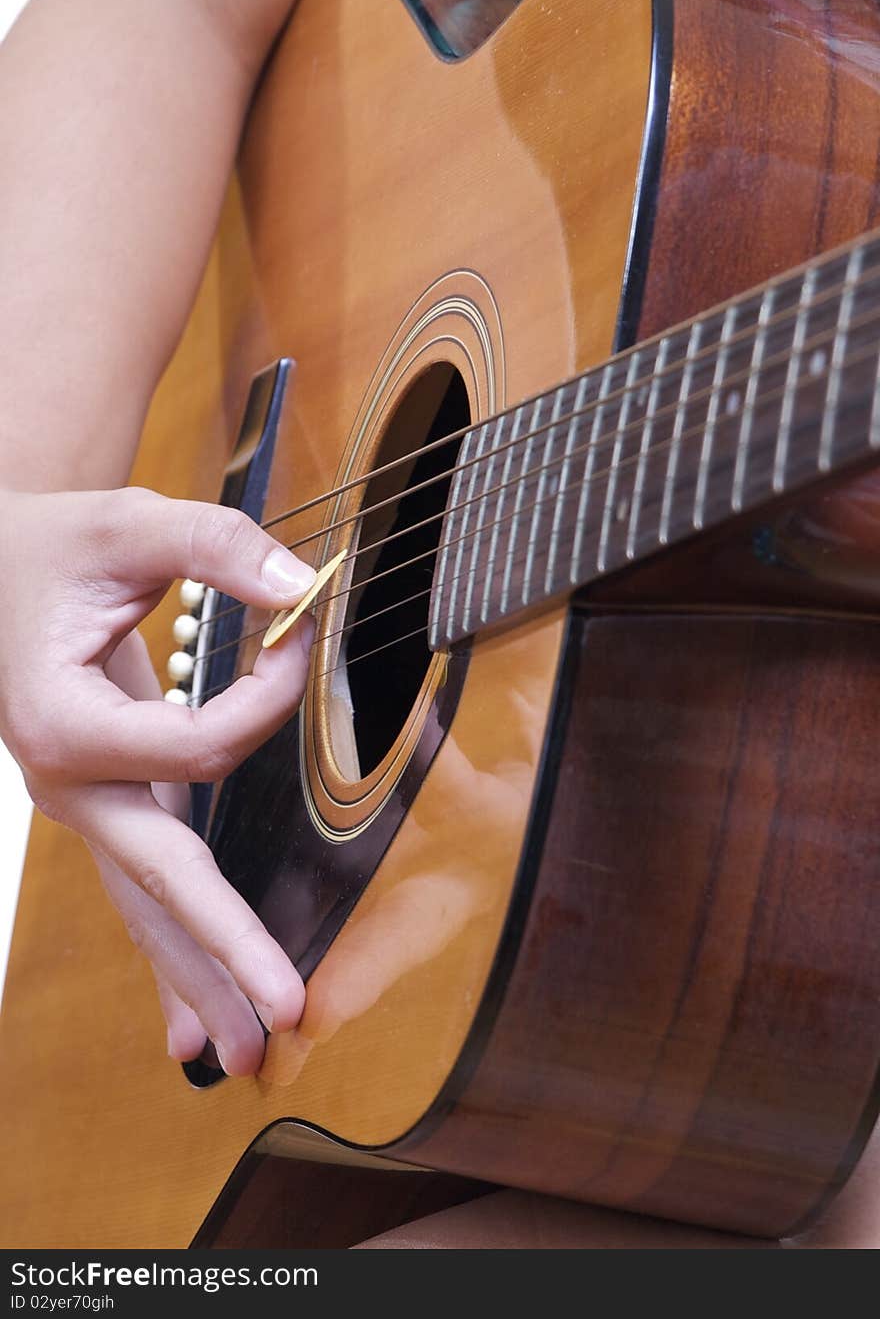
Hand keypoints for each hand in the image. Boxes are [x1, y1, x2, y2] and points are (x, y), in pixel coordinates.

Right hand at [0, 484, 316, 1075]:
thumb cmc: (54, 546)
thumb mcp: (128, 522)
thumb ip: (215, 545)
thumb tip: (302, 587)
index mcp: (62, 722)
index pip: (198, 745)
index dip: (271, 697)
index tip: (304, 631)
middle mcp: (68, 783)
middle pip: (158, 880)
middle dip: (226, 946)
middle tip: (288, 1014)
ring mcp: (84, 806)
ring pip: (147, 907)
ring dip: (200, 978)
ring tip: (246, 1056)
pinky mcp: (107, 806)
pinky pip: (145, 891)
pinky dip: (175, 950)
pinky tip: (193, 1020)